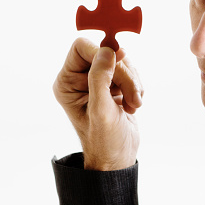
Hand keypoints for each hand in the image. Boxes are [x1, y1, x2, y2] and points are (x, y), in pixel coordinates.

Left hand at [53, 38, 142, 170]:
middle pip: (107, 53)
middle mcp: (80, 78)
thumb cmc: (104, 141)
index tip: (120, 64)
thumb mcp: (101, 110)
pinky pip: (130, 71)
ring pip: (122, 61)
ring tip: (133, 104)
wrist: (118, 156)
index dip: (103, 52)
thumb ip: (100, 78)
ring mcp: (98, 80)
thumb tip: (108, 49)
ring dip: (133, 82)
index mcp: (68, 82)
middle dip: (124, 74)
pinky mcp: (114, 84)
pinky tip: (133, 104)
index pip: (82, 47)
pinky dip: (136, 86)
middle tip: (132, 97)